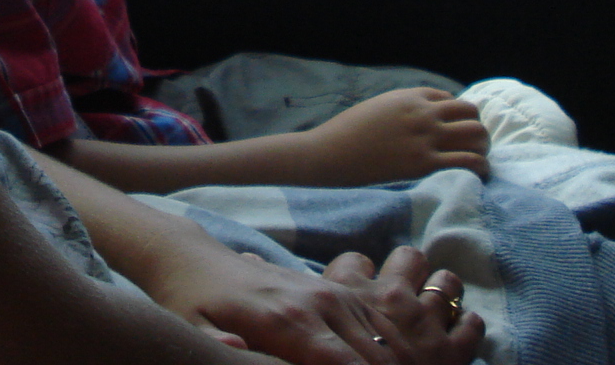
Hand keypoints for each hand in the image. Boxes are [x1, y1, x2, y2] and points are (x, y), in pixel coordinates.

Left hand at [139, 232, 480, 363]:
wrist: (191, 260)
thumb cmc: (191, 303)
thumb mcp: (194, 330)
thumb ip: (220, 346)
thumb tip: (238, 350)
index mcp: (289, 322)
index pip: (343, 364)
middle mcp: (320, 302)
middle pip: (373, 353)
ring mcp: (332, 291)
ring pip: (390, 321)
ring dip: (412, 348)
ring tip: (422, 360)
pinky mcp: (335, 286)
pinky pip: (386, 295)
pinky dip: (409, 320)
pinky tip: (421, 341)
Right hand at [274, 88, 490, 185]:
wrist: (330, 152)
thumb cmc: (348, 131)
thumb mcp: (379, 107)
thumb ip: (404, 108)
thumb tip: (423, 116)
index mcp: (410, 97)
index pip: (451, 100)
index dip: (456, 116)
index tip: (454, 131)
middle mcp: (423, 113)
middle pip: (470, 113)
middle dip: (476, 128)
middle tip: (472, 146)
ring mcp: (425, 138)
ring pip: (476, 134)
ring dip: (482, 146)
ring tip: (478, 159)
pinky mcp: (424, 164)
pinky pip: (468, 161)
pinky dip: (481, 166)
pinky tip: (480, 174)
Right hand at [324, 247, 483, 364]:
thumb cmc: (323, 349)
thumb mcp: (308, 328)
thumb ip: (320, 311)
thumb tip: (318, 301)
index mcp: (347, 288)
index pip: (356, 262)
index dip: (360, 273)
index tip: (361, 287)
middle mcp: (388, 295)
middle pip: (410, 259)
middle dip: (412, 273)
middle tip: (405, 296)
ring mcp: (423, 321)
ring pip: (446, 283)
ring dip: (443, 291)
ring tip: (436, 308)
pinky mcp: (449, 351)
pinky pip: (471, 325)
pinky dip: (467, 325)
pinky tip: (459, 331)